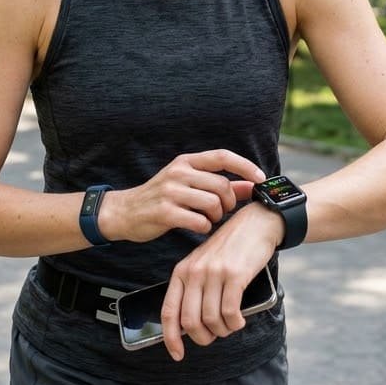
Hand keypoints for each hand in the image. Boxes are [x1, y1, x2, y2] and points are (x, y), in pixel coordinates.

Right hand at [100, 150, 264, 243]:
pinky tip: (196, 227)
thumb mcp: (188, 184)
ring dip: (216, 216)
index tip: (260, 178)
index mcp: (186, 162)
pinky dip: (203, 227)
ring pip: (213, 204)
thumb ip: (219, 185)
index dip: (245, 166)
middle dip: (228, 202)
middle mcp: (178, 172)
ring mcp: (170, 191)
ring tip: (207, 219)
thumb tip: (250, 186)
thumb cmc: (160, 198)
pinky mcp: (164, 212)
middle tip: (221, 211)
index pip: (222, 157)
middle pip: (221, 186)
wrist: (124, 212)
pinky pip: (199, 221)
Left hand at [160, 203, 281, 360]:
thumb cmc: (230, 249)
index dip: (171, 338)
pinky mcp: (234, 275)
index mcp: (182, 271)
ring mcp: (213, 273)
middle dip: (203, 338)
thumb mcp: (204, 264)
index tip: (178, 355)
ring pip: (211, 319)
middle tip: (215, 336)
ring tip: (231, 325)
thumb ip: (195, 289)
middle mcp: (194, 272)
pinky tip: (239, 321)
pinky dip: (235, 323)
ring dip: (223, 330)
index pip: (169, 311)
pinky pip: (229, 312)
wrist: (255, 224)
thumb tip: (193, 326)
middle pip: (190, 322)